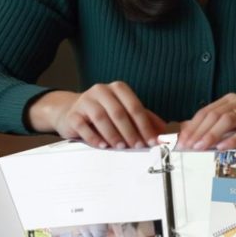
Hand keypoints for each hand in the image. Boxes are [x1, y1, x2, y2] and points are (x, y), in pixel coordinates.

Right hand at [29, 83, 166, 149]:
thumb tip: (163, 133)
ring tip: (120, 147)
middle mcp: (102, 91)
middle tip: (137, 146)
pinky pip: (83, 126)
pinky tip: (102, 146)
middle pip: (119, 112)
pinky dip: (94, 137)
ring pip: (101, 118)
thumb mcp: (125, 113)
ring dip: (113, 134)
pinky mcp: (73, 114)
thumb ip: (145, 119)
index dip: (145, 125)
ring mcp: (85, 101)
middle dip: (130, 132)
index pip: (135, 107)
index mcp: (118, 89)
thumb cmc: (104, 113)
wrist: (72, 112)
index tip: (151, 141)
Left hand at [177, 93, 235, 150]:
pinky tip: (224, 147)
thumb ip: (223, 126)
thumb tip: (198, 136)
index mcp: (232, 100)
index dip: (192, 126)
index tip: (181, 141)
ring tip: (200, 148)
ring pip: (227, 120)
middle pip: (213, 115)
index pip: (206, 112)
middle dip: (197, 132)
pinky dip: (233, 138)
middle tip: (186, 147)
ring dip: (211, 134)